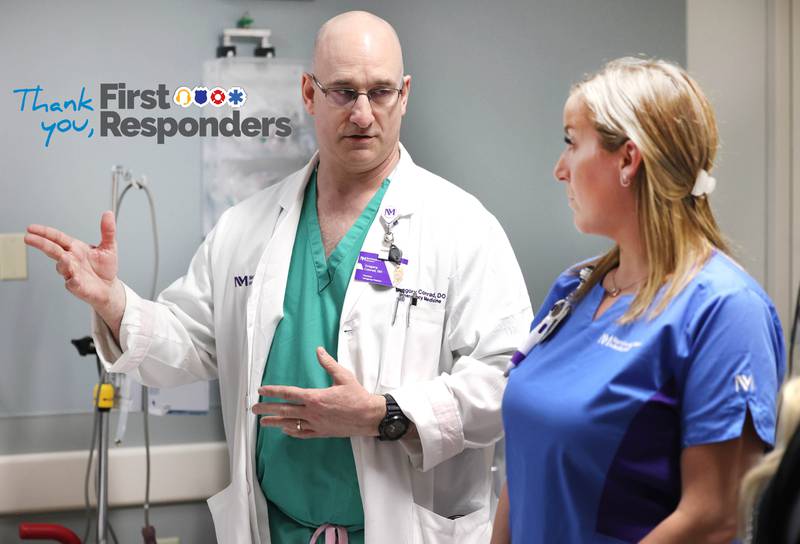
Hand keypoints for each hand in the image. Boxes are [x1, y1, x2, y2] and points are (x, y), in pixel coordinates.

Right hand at [25, 211, 125, 333]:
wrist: (109, 287)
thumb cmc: (105, 267)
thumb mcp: (109, 246)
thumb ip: (107, 231)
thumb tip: (108, 214)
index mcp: (75, 248)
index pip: (57, 238)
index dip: (45, 232)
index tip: (31, 228)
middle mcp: (70, 259)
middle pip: (52, 249)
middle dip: (41, 243)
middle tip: (29, 238)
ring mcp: (71, 273)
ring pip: (62, 266)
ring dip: (62, 262)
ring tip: (64, 258)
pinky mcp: (77, 286)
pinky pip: (72, 283)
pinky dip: (73, 281)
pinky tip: (75, 279)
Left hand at [253, 347, 385, 438]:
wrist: (368, 416)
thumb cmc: (357, 396)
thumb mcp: (343, 376)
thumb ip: (328, 364)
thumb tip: (319, 351)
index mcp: (315, 397)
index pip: (289, 393)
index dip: (274, 391)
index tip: (262, 390)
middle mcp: (313, 412)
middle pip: (284, 410)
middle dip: (267, 409)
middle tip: (254, 408)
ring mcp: (316, 424)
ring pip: (291, 423)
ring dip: (275, 422)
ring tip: (263, 423)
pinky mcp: (322, 432)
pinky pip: (303, 433)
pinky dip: (292, 432)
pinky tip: (285, 430)